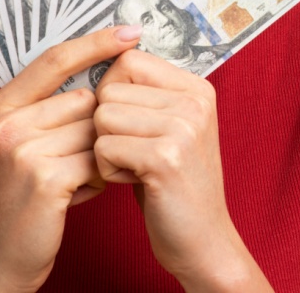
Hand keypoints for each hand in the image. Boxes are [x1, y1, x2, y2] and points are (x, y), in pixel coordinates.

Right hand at [0, 26, 141, 292]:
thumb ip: (49, 109)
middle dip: (93, 131)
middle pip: (84, 101)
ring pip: (95, 132)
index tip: (131, 31)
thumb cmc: (20, 200)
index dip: (95, 43)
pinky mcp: (44, 178)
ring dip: (96, 158)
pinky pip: (97, 162)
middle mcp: (6, 123)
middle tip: (70, 164)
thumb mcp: (19, 145)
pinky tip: (74, 196)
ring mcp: (22, 150)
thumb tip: (102, 77)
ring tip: (70, 182)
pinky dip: (97, 180)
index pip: (55, 59)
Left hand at [93, 49, 271, 291]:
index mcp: (196, 87)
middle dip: (107, 127)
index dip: (112, 91)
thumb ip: (145, 95)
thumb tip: (97, 60)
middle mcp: (195, 100)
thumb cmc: (174, 184)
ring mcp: (183, 127)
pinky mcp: (165, 156)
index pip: (128, 60)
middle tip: (135, 153)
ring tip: (135, 167)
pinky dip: (108, 171)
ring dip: (106, 150)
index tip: (128, 122)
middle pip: (109, 90)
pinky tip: (134, 183)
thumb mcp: (169, 127)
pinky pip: (103, 148)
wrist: (202, 240)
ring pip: (102, 117)